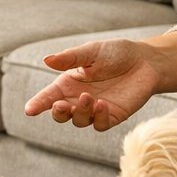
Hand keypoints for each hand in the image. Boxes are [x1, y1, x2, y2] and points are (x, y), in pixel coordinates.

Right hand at [23, 39, 161, 131]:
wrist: (147, 61)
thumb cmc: (117, 53)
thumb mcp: (91, 51)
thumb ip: (70, 58)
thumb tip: (46, 60)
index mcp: (68, 84)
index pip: (48, 97)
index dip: (37, 104)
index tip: (29, 110)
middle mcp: (78, 99)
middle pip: (60, 115)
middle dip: (57, 113)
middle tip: (61, 105)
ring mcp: (94, 109)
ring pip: (79, 121)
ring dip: (80, 112)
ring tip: (90, 97)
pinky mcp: (112, 116)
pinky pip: (100, 125)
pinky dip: (98, 118)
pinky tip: (103, 105)